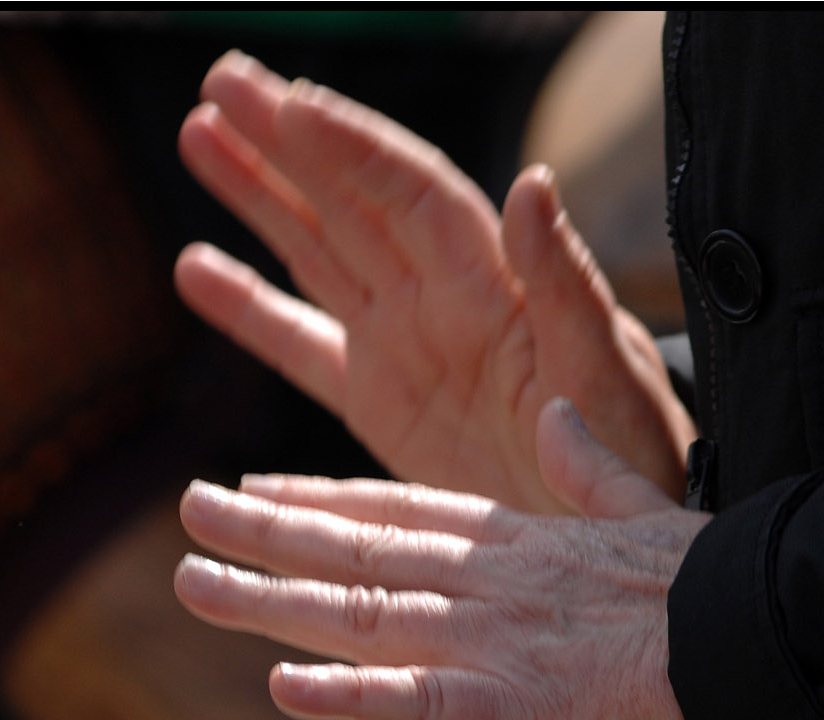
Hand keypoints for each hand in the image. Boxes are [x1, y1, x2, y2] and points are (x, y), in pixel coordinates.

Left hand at [173, 400, 709, 719]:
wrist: (783, 639)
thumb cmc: (725, 586)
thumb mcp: (652, 509)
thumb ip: (593, 470)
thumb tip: (562, 419)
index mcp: (520, 539)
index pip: (399, 509)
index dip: (320, 495)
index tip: (258, 483)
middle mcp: (489, 579)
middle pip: (357, 549)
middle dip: (266, 530)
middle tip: (190, 509)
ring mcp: (497, 639)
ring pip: (361, 614)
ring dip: (271, 601)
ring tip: (194, 584)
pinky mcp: (520, 705)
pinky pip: (418, 702)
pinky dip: (347, 696)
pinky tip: (283, 687)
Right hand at [176, 51, 694, 512]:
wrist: (605, 534)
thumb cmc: (628, 452)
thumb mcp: (606, 370)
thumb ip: (565, 283)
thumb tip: (532, 184)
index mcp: (495, 283)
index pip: (412, 193)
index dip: (352, 148)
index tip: (291, 105)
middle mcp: (441, 297)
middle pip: (350, 201)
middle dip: (286, 143)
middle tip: (222, 82)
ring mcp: (405, 344)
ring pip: (316, 251)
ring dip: (258, 196)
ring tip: (198, 134)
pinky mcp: (380, 403)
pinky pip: (301, 346)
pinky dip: (250, 310)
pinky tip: (196, 267)